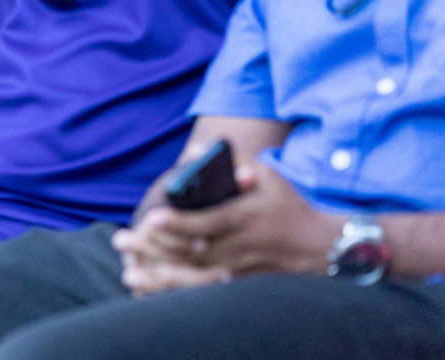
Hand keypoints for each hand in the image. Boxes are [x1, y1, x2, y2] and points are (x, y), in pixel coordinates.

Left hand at [114, 163, 340, 294]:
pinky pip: (204, 294)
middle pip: (192, 252)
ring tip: (128, 272)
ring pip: (194, 278)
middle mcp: (240, 247)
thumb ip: (233, 161)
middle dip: (155, 249)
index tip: (148, 219)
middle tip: (122, 241)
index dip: (177, 224)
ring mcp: (240, 270)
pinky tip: (151, 291)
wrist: (321, 248)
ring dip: (159, 277)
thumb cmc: (288, 206)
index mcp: (244, 218)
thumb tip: (195, 151)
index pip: (206, 222)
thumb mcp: (268, 176)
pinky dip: (176, 293)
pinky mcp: (240, 286)